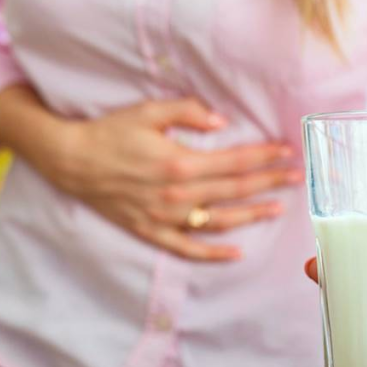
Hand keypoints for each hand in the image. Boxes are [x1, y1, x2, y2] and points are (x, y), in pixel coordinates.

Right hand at [44, 98, 300, 260]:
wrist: (70, 160)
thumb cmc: (109, 132)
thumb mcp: (147, 112)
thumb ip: (188, 112)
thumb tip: (223, 121)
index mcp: (180, 162)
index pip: (235, 161)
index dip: (264, 156)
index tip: (287, 152)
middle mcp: (177, 193)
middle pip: (235, 190)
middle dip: (269, 182)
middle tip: (296, 178)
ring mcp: (165, 216)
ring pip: (219, 220)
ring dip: (252, 215)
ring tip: (277, 209)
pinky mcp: (151, 231)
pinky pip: (188, 248)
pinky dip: (214, 254)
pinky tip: (237, 252)